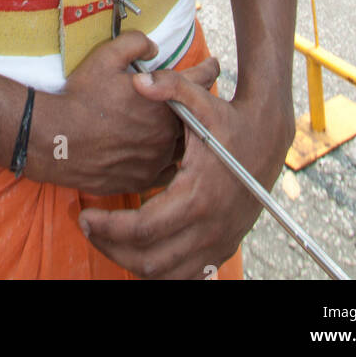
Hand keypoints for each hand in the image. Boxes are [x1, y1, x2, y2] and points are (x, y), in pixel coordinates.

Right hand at [29, 31, 218, 195]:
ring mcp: (156, 159)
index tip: (214, 64)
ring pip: (180, 145)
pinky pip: (165, 170)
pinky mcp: (142, 179)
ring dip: (181, 134)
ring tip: (174, 126)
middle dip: (191, 104)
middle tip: (189, 97)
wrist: (58, 139)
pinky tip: (158, 152)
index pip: (197, 81)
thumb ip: (136, 44)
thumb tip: (154, 47)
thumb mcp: (106, 56)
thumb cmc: (82, 97)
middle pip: (191, 115)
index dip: (208, 70)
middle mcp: (166, 132)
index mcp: (163, 100)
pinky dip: (165, 159)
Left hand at [79, 66, 292, 278]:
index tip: (86, 216)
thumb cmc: (231, 120)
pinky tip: (142, 253)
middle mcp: (209, 227)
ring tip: (109, 240)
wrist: (269, 138)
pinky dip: (161, 272)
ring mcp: (218, 242)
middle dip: (112, 248)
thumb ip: (170, 87)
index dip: (109, 227)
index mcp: (197, 196)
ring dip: (132, 263)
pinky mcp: (224, 247)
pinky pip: (186, 276)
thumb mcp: (202, 101)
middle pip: (150, 260)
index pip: (143, 228)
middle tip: (90, 228)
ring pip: (166, 274)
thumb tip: (138, 81)